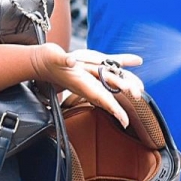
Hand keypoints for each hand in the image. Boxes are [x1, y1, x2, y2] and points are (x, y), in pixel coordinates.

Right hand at [29, 45, 143, 127]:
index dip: (114, 109)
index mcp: (82, 83)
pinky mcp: (90, 65)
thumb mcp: (55, 59)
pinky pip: (109, 65)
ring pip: (111, 81)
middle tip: (138, 98)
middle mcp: (88, 81)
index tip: (124, 121)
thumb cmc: (47, 61)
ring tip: (139, 88)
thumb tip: (70, 61)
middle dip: (124, 98)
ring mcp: (90, 75)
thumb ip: (63, 61)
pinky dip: (123, 63)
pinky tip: (136, 61)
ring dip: (125, 83)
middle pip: (110, 92)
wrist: (41, 62)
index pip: (101, 98)